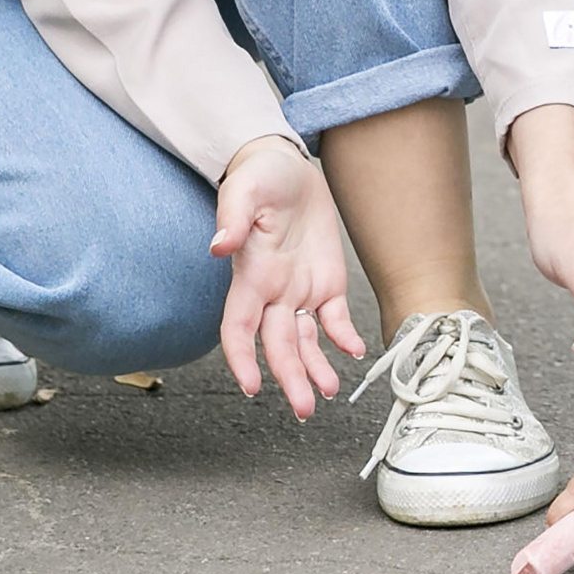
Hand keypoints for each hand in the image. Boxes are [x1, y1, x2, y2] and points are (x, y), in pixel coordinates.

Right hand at [210, 136, 364, 419]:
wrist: (286, 164)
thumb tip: (219, 245)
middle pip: (277, 346)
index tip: (251, 386)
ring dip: (314, 368)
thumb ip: (233, 218)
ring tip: (327, 394)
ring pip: (305, 341)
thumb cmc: (259, 177)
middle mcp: (273, 292)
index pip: (238, 328)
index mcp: (250, 276)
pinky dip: (343, 337)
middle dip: (289, 379)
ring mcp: (299, 289)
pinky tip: (354, 351)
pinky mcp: (326, 281)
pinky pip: (334, 317)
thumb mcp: (245, 190)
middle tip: (304, 409)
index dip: (241, 358)